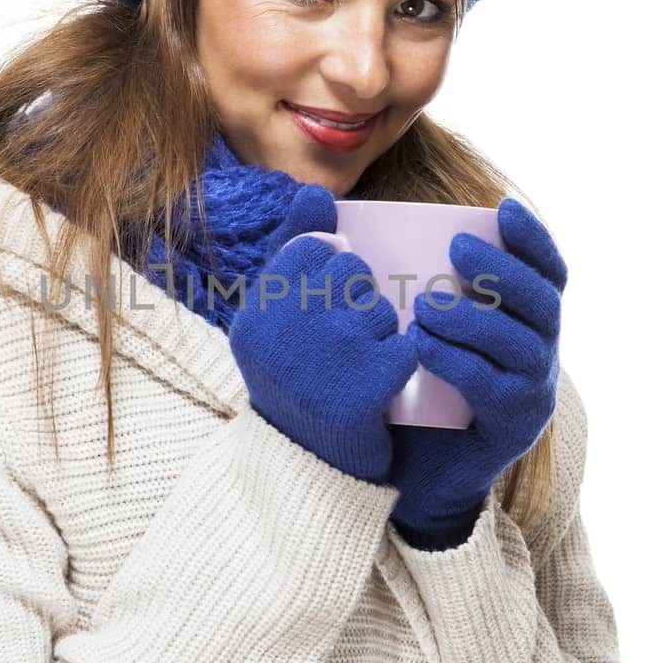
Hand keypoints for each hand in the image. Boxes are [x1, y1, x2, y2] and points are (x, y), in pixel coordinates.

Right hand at [230, 187, 418, 482]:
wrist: (310, 472)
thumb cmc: (297, 381)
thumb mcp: (276, 319)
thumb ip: (292, 250)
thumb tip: (313, 191)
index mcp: (255, 311)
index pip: (314, 250)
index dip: (331, 275)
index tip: (323, 313)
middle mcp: (280, 329)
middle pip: (351, 272)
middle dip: (358, 301)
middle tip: (342, 346)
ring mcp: (321, 358)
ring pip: (381, 307)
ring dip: (381, 333)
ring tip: (358, 369)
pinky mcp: (365, 387)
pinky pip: (407, 344)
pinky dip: (404, 365)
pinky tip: (382, 388)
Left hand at [387, 197, 567, 544]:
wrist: (413, 471)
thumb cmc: (413, 388)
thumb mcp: (421, 329)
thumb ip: (418, 286)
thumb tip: (373, 225)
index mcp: (528, 322)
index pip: (548, 273)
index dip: (534, 239)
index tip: (502, 209)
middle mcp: (542, 354)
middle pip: (544, 302)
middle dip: (504, 269)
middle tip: (457, 250)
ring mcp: (533, 392)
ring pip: (522, 344)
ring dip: (475, 317)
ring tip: (426, 305)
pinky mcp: (513, 427)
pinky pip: (492, 386)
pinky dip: (456, 360)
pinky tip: (420, 346)